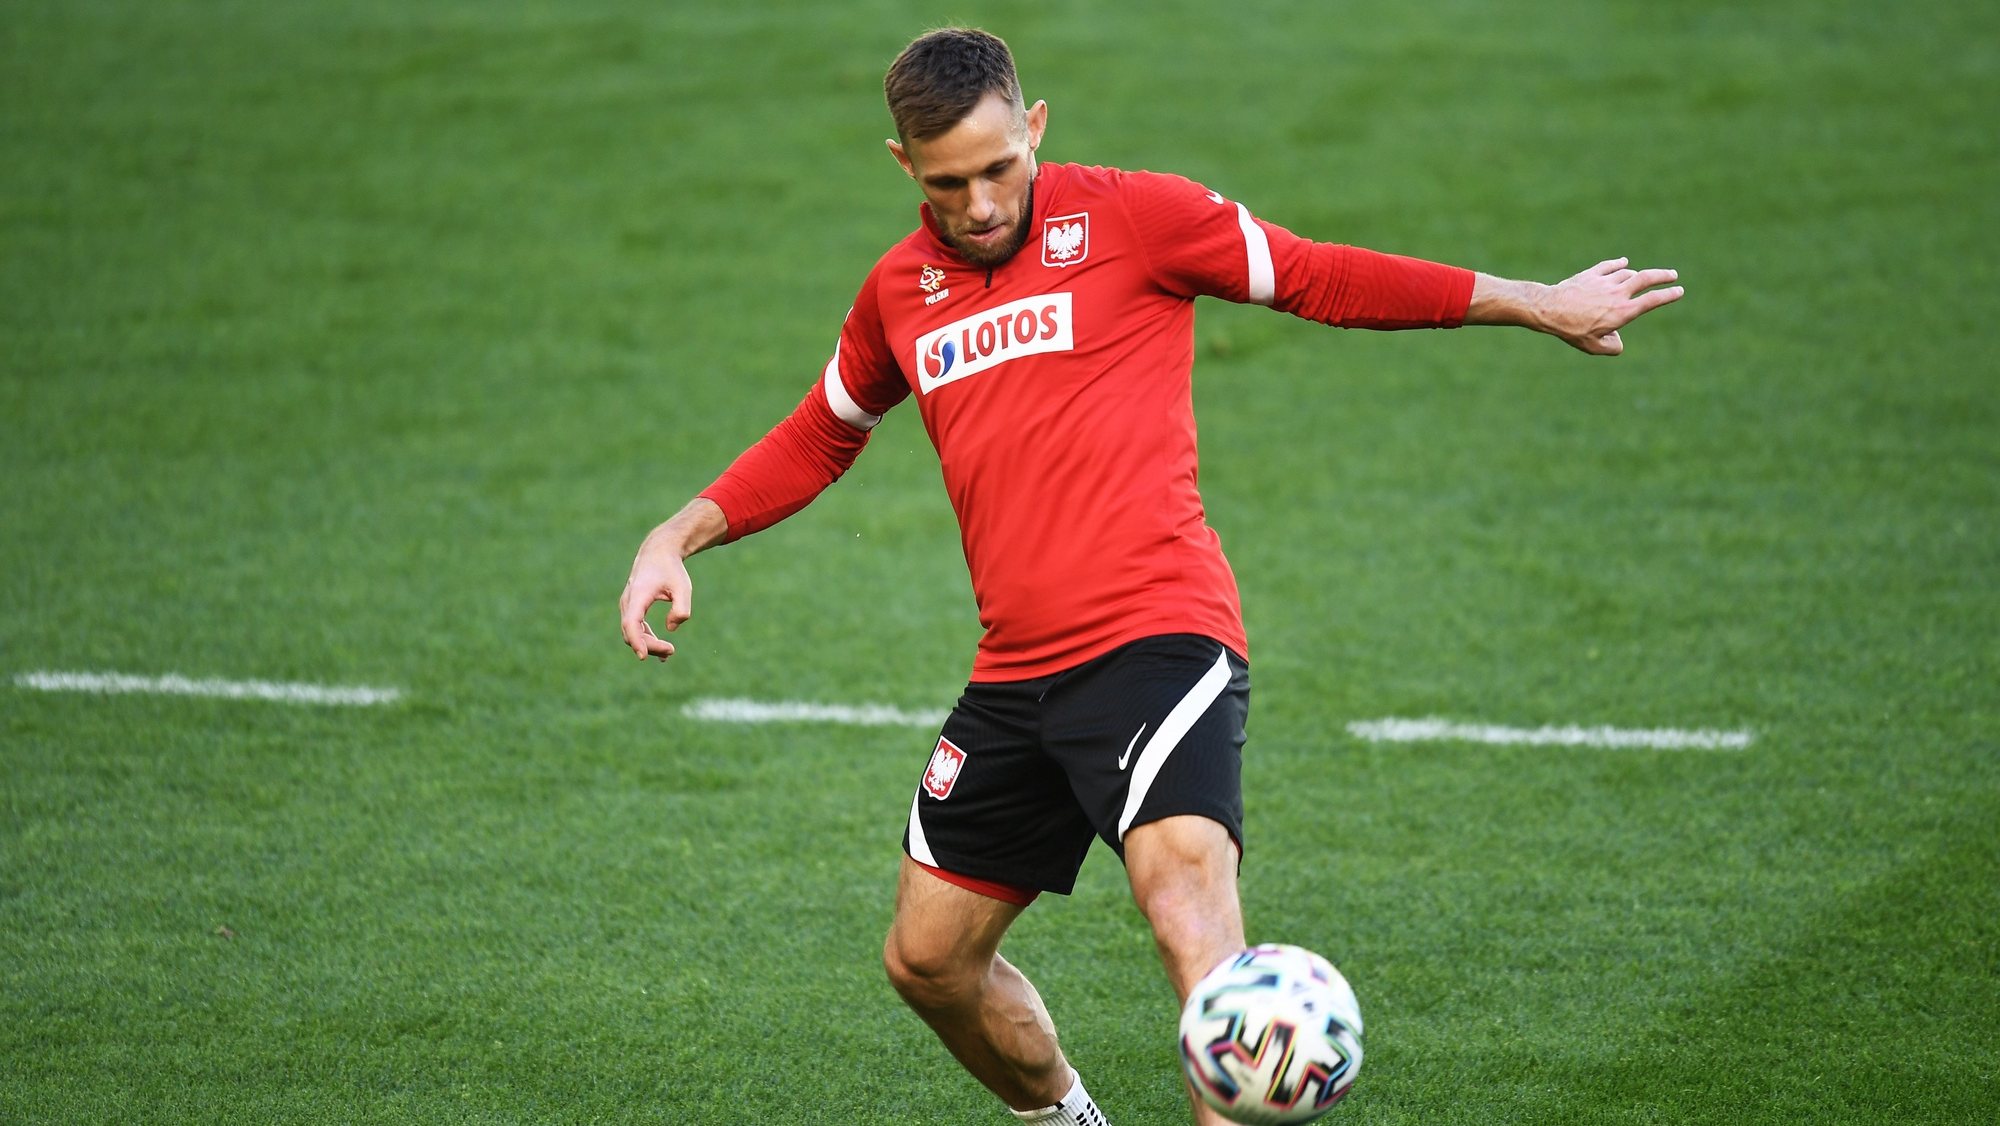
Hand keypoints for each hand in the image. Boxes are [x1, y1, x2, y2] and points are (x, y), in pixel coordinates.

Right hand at [620, 542, 692, 660]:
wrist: (658, 552)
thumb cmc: (671, 569)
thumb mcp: (683, 587)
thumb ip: (681, 609)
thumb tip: (671, 629)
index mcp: (638, 595)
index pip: (631, 623)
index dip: (636, 641)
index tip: (643, 656)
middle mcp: (628, 602)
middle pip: (631, 632)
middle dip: (649, 645)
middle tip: (672, 651)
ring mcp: (627, 606)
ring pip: (632, 633)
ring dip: (648, 644)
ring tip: (669, 652)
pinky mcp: (632, 609)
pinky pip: (635, 629)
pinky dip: (646, 639)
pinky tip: (662, 649)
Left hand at [1540, 257, 1683, 354]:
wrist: (1550, 310)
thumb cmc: (1572, 331)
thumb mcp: (1594, 347)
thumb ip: (1612, 347)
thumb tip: (1618, 341)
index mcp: (1623, 312)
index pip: (1653, 301)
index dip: (1669, 295)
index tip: (1679, 291)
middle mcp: (1618, 294)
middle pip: (1647, 278)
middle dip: (1663, 276)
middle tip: (1673, 275)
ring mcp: (1604, 281)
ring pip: (1628, 273)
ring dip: (1636, 275)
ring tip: (1640, 278)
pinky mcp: (1590, 274)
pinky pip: (1609, 266)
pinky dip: (1618, 264)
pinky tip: (1623, 262)